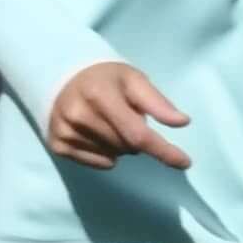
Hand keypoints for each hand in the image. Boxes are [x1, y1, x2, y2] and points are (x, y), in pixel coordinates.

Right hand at [42, 59, 191, 170]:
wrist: (63, 79)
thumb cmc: (105, 79)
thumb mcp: (133, 80)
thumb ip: (157, 102)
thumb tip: (182, 122)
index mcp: (99, 95)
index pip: (138, 134)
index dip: (163, 150)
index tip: (185, 162)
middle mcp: (78, 116)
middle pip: (127, 147)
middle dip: (139, 139)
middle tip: (129, 119)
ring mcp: (65, 132)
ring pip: (114, 156)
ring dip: (123, 146)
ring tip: (111, 124)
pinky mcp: (57, 145)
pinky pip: (97, 163)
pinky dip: (107, 155)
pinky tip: (98, 135)